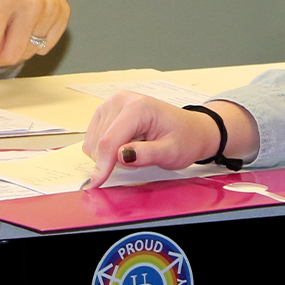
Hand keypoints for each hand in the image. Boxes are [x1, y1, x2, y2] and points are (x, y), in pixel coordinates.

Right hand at [81, 93, 259, 189]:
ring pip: (94, 141)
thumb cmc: (184, 138)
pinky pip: (94, 137)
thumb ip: (147, 154)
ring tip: (135, 150)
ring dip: (108, 154)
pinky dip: (104, 149)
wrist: (191, 129)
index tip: (96, 184)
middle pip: (100, 141)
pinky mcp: (106, 111)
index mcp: (138, 107)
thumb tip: (121, 156)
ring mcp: (112, 103)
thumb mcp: (171, 152)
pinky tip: (125, 146)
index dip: (102, 165)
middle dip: (111, 160)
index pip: (110, 140)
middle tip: (139, 160)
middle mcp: (121, 100)